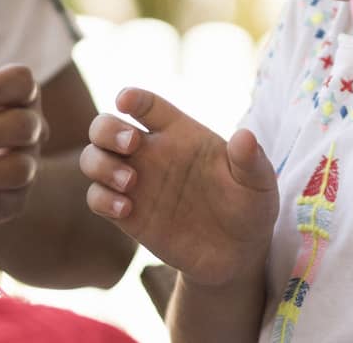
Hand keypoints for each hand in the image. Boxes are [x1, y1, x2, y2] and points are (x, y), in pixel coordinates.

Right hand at [81, 88, 276, 285]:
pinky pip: (96, 198)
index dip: (132, 97)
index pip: (147, 105)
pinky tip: (126, 210)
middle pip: (106, 126)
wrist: (238, 255)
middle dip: (107, 129)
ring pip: (93, 159)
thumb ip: (250, 160)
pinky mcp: (127, 215)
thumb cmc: (249, 208)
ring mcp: (135, 183)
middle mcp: (151, 153)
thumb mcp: (258, 184)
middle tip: (131, 145)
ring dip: (100, 164)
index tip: (126, 101)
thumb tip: (246, 137)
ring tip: (130, 183)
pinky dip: (101, 199)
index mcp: (179, 133)